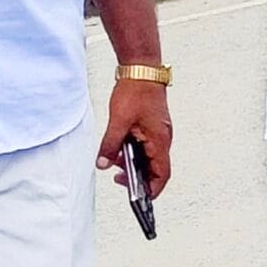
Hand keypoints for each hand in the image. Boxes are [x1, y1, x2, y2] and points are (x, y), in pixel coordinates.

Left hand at [98, 72, 174, 196]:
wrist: (142, 69)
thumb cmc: (136, 91)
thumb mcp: (118, 121)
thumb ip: (110, 145)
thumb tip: (103, 163)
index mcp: (159, 140)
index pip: (162, 174)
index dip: (152, 189)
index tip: (139, 197)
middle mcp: (163, 139)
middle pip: (156, 168)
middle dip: (137, 176)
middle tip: (118, 176)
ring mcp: (159, 132)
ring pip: (149, 157)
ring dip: (133, 162)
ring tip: (115, 157)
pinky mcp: (153, 126)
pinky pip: (146, 146)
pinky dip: (133, 150)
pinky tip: (120, 145)